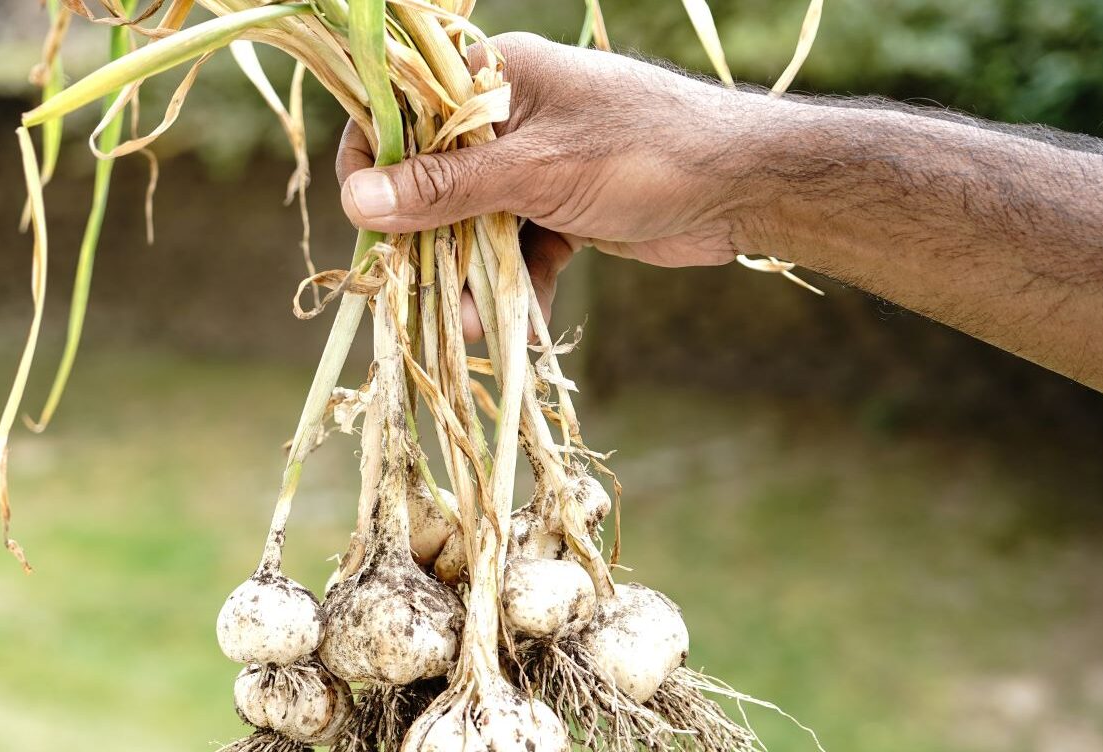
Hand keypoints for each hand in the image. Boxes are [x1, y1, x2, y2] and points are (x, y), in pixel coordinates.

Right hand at [335, 33, 760, 338]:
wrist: (745, 187)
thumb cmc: (644, 153)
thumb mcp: (534, 172)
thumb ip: (445, 189)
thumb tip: (357, 201)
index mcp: (495, 76)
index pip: (401, 110)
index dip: (373, 162)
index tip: (365, 219)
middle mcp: (506, 116)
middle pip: (431, 178)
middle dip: (425, 242)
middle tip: (417, 293)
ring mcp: (533, 164)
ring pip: (471, 224)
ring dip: (468, 276)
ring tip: (474, 325)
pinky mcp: (559, 208)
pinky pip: (514, 248)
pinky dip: (512, 285)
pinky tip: (517, 325)